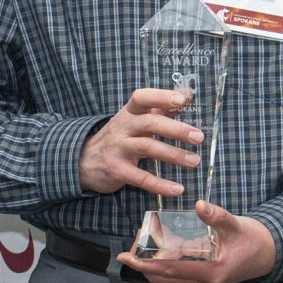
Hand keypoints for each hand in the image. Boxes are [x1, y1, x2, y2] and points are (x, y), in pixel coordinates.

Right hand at [79, 88, 205, 197]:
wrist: (83, 161)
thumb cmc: (119, 137)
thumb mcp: (135, 120)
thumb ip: (160, 108)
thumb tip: (187, 94)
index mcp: (129, 112)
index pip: (142, 97)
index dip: (162, 97)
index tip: (182, 100)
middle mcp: (122, 127)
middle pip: (150, 123)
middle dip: (176, 129)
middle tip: (198, 137)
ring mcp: (118, 148)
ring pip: (147, 147)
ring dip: (173, 154)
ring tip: (194, 161)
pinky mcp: (116, 170)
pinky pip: (140, 178)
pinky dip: (160, 184)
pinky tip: (177, 189)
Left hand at [118, 200, 278, 282]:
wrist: (272, 254)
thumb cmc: (255, 240)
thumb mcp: (236, 225)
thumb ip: (216, 216)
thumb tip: (200, 204)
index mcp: (210, 272)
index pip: (168, 269)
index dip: (144, 263)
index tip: (125, 256)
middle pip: (163, 277)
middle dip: (144, 264)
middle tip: (132, 246)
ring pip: (169, 280)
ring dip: (153, 266)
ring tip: (143, 247)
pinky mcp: (206, 282)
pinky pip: (178, 277)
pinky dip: (165, 266)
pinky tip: (161, 252)